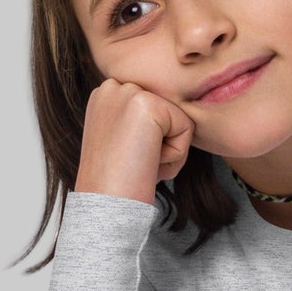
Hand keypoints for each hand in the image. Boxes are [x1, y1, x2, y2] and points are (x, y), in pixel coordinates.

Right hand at [73, 78, 196, 205]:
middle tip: (134, 165)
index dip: (150, 143)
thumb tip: (167, 123)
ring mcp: (128, 92)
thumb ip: (140, 124)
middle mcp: (113, 86)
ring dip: (168, 152)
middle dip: (160, 145)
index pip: (155, 112)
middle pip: (168, 113)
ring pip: (178, 120)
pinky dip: (175, 155)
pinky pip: (186, 129)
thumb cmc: (117, 184)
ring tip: (140, 164)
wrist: (105, 204)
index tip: (127, 161)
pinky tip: (148, 163)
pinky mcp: (147, 104)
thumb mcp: (123, 143)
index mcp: (105, 96)